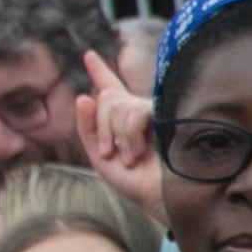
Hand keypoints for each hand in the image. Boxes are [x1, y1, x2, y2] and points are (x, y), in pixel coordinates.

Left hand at [75, 49, 164, 222]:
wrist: (160, 195)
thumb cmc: (134, 182)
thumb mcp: (100, 158)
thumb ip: (87, 128)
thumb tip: (85, 96)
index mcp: (123, 120)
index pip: (110, 89)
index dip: (99, 71)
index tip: (88, 55)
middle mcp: (139, 111)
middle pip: (107, 98)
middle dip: (101, 127)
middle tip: (108, 152)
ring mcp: (153, 110)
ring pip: (117, 105)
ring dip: (116, 136)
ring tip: (130, 158)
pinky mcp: (166, 112)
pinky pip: (133, 113)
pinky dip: (129, 136)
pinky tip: (138, 153)